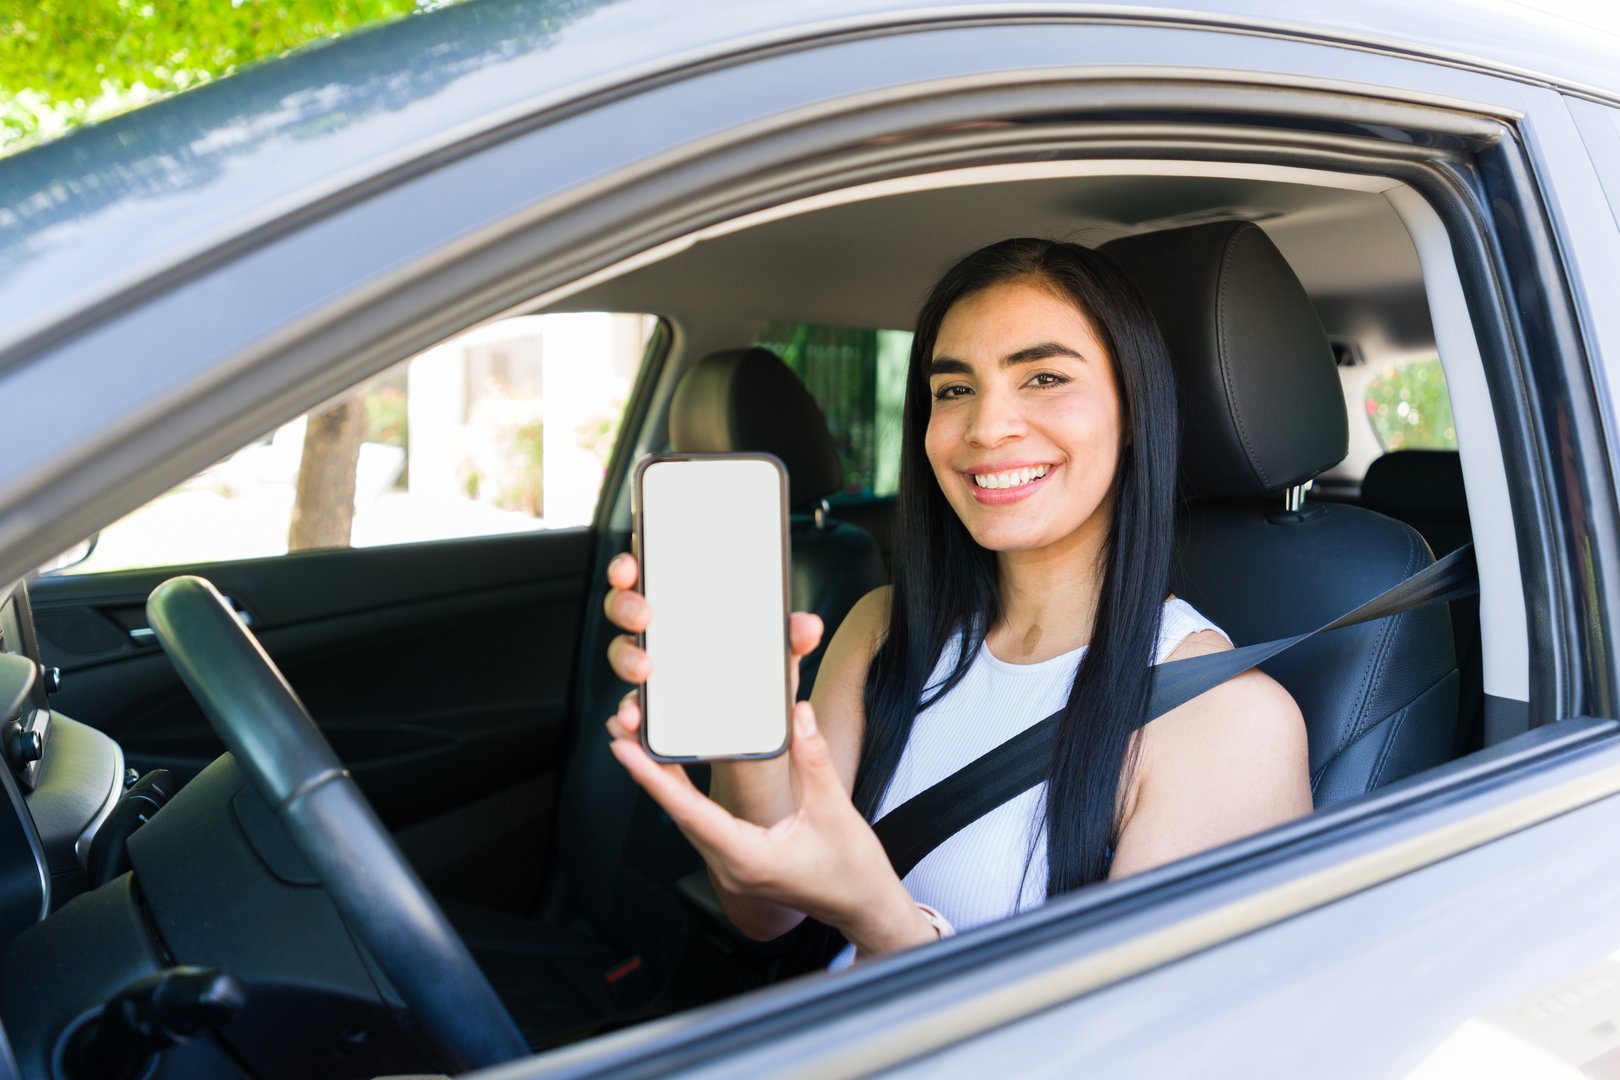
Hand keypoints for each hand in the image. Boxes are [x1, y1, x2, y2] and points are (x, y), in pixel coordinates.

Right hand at [601, 552, 824, 748]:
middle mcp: (661, 634)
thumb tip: (809, 626)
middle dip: (625, 605)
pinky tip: (634, 715)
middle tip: (645, 615)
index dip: (630, 565)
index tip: (631, 565)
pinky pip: (629, 705)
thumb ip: (790, 641)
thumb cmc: (756, 683)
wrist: (752, 743)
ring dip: (626, 658)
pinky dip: (627, 710)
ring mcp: (650, 670)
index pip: (650, 575)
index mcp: (687, 609)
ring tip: (645, 669)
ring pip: (621, 654)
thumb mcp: (777, 660)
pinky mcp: (650, 710)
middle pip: (624, 607)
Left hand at [608, 700, 937, 957]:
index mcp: (748, 857)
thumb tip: (796, 714)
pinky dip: (683, 793)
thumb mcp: (834, 809)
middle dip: (647, 770)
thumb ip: (812, 759)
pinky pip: (701, 822)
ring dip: (661, 780)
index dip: (654, 778)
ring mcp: (733, 865)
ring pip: (685, 818)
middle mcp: (732, 865)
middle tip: (623, 730)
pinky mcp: (739, 859)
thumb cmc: (852, 870)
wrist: (864, 906)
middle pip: (677, 812)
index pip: (689, 812)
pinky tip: (675, 769)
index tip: (625, 750)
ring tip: (639, 741)